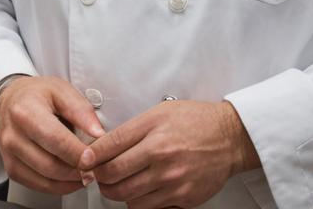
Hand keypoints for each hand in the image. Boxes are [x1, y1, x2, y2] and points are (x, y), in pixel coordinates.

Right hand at [0, 76, 104, 195]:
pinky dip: (59, 186)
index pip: (54, 138)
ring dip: (70, 182)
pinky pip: (38, 186)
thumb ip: (81, 110)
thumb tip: (98, 133)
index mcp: (26, 111)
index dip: (76, 152)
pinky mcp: (11, 169)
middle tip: (95, 168)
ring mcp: (9, 155)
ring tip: (86, 173)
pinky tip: (70, 178)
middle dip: (77, 171)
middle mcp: (13, 135)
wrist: (8, 101)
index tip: (94, 158)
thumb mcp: (61, 90)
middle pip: (50, 164)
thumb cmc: (36, 94)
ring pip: (45, 180)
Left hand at [87, 100, 258, 208]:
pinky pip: (148, 208)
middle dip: (99, 177)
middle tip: (96, 174)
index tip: (83, 160)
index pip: (110, 145)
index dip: (90, 155)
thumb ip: (132, 129)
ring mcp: (172, 180)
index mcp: (153, 130)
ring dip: (116, 191)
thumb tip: (105, 145)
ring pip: (127, 196)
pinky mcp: (182, 198)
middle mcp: (161, 156)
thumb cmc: (194, 120)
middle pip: (114, 175)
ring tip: (115, 183)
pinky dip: (137, 202)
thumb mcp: (160, 112)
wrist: (228, 137)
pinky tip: (138, 190)